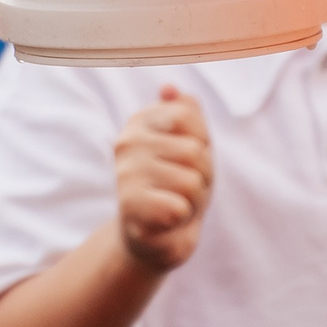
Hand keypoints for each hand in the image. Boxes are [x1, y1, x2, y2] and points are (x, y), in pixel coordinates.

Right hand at [113, 86, 211, 271]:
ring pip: (191, 182)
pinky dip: (180, 219)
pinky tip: (165, 220)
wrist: (154, 238)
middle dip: (201, 176)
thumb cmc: (175, 188)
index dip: (201, 143)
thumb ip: (186, 115)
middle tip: (182, 189)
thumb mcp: (189, 147)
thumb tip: (170, 88)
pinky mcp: (128, 207)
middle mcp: (126, 143)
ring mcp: (125, 174)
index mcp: (140, 122)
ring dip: (193, 200)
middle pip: (195, 151)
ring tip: (174, 203)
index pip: (187, 116)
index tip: (187, 160)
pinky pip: (178, 208)